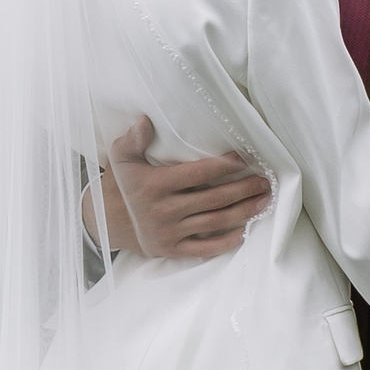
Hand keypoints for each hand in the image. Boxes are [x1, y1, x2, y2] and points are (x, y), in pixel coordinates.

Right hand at [93, 116, 271, 259]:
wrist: (104, 222)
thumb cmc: (119, 185)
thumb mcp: (120, 158)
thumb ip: (133, 139)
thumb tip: (145, 121)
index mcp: (155, 185)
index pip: (197, 174)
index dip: (223, 166)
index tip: (244, 158)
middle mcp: (164, 210)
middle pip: (214, 199)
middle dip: (243, 189)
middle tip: (265, 181)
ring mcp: (170, 232)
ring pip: (215, 222)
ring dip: (243, 212)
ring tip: (264, 201)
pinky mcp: (172, 249)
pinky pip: (205, 248)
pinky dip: (227, 242)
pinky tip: (246, 231)